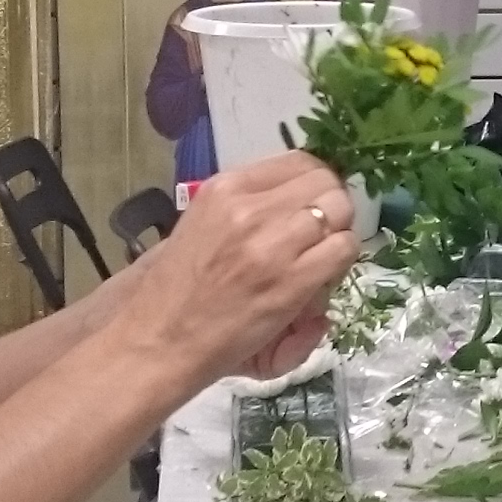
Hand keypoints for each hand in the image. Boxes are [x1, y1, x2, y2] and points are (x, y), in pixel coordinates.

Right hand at [116, 152, 358, 386]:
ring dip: (338, 235)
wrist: (158, 340)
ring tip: (319, 261)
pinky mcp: (291, 280)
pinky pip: (343, 249)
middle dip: (332, 207)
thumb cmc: (175, 290)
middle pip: (325, 181)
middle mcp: (249, 206)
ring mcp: (272, 242)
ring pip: (340, 211)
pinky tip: (319, 284)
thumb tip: (296, 207)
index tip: (312, 207)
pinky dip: (341, 264)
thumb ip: (246, 208)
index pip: (298, 161)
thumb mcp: (202, 224)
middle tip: (319, 237)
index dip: (316, 184)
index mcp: (225, 188)